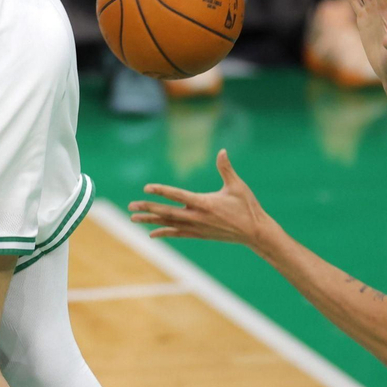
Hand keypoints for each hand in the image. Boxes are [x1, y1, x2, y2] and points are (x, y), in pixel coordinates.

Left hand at [128, 149, 275, 249]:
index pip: (177, 195)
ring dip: (151, 221)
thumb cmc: (247, 207)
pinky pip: (178, 234)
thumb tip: (222, 151)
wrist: (256, 233)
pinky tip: (152, 233)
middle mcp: (197, 217)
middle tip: (130, 206)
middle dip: (148, 208)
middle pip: (167, 212)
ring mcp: (197, 227)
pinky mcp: (200, 235)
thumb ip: (226, 168)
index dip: (161, 191)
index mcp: (204, 203)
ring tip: (133, 218)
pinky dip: (164, 232)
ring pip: (169, 224)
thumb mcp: (237, 186)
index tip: (146, 188)